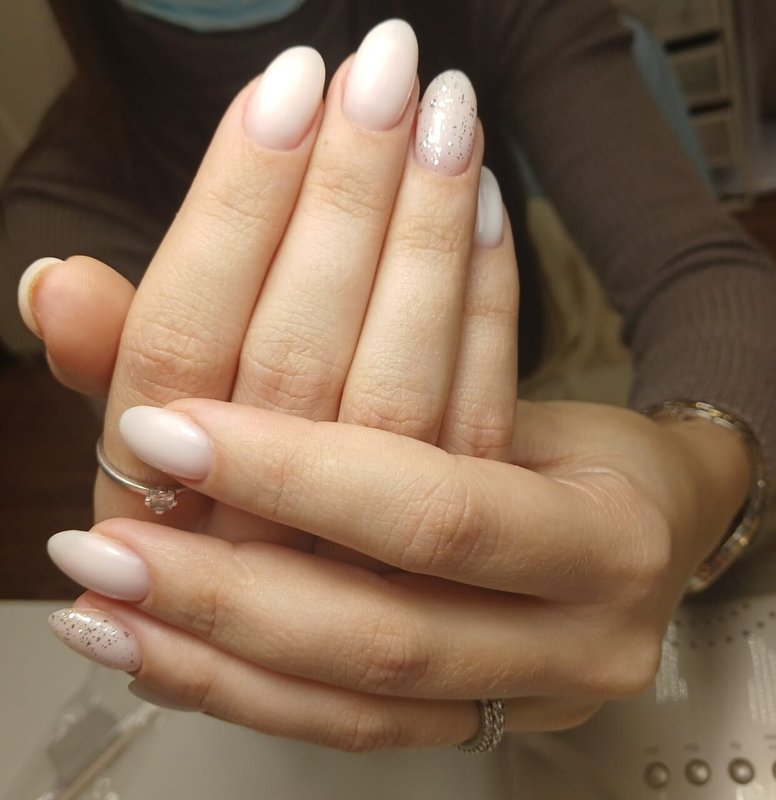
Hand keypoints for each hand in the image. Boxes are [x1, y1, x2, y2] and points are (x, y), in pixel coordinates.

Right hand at [20, 22, 517, 554]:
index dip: (233, 211)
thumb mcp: (145, 429)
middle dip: (344, 202)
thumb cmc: (213, 477)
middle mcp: (258, 522)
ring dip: (426, 239)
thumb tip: (53, 283)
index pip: (181, 345)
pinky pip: (474, 415)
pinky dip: (486, 307)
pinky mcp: (449, 528)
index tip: (284, 91)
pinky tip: (489, 206)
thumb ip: (111, 358)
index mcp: (156, 490)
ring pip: (397, 386)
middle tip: (383, 70)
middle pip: (295, 356)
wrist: (307, 589)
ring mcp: (363, 539)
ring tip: (448, 114)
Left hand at [46, 396, 747, 749]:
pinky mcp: (483, 721)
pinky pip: (355, 732)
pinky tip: (165, 664)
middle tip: (107, 549)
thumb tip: (219, 301)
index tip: (168, 427)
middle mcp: (582, 635)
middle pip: (388, 629)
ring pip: (359, 702)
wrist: (664, 514)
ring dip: (219, 660)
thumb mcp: (510, 385)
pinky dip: (251, 697)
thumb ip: (382, 361)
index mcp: (604, 532)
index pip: (434, 511)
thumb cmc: (583, 444)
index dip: (296, 475)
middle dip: (232, 590)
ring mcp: (535, 698)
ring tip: (105, 618)